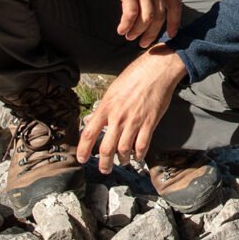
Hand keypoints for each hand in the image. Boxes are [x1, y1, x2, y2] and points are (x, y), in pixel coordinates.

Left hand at [76, 46, 186, 173]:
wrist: (156, 70)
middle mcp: (118, 117)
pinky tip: (137, 156)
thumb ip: (102, 108)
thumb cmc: (134, 76)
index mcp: (106, 107)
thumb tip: (91, 121)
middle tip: (104, 169)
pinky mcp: (150, 122)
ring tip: (121, 162)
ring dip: (121, 160)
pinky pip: (142, 145)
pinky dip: (139, 154)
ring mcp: (134, 121)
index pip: (89, 133)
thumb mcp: (112, 90)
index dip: (83, 149)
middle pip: (106, 148)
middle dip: (103, 163)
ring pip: (123, 149)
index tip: (82, 159)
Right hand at [98, 0, 181, 46]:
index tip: (171, 35)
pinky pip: (130, 12)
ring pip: (146, 17)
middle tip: (143, 42)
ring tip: (130, 36)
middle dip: (152, 33)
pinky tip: (121, 29)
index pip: (175, 6)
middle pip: (160, 16)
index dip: (174, 23)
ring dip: (138, 31)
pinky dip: (126, 24)